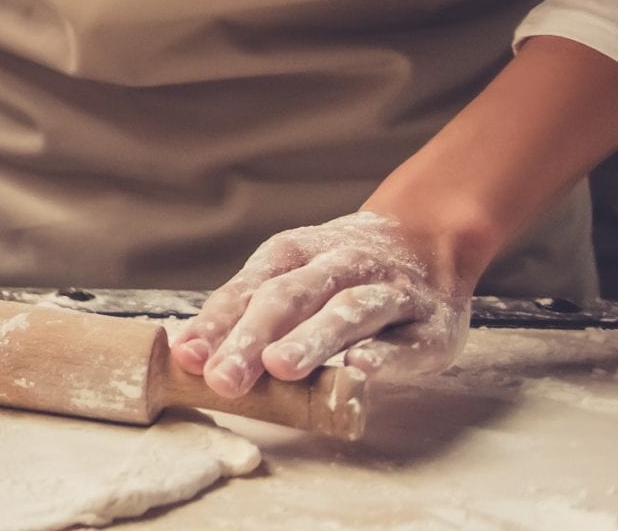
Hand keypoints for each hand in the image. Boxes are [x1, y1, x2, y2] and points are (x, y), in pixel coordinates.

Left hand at [167, 210, 474, 395]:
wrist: (429, 239)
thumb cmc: (342, 271)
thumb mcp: (293, 275)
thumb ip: (248, 311)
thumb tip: (188, 351)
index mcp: (295, 254)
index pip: (249, 289)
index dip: (217, 323)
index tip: (187, 356)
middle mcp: (340, 265)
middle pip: (291, 298)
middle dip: (253, 338)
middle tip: (224, 378)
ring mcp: (388, 292)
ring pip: (346, 312)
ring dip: (312, 339)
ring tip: (281, 367)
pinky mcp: (430, 326)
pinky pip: (407, 341)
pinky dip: (385, 354)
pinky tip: (361, 369)